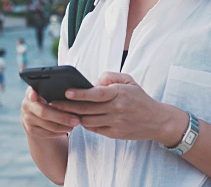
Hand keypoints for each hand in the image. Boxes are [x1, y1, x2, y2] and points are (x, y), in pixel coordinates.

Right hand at [20, 86, 80, 137]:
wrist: (36, 114)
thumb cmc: (48, 99)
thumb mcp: (48, 92)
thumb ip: (54, 91)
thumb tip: (72, 91)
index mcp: (31, 93)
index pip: (30, 92)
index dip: (32, 94)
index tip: (36, 96)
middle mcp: (26, 106)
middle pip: (43, 112)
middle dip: (61, 117)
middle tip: (76, 119)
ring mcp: (27, 119)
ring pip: (47, 125)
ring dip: (63, 125)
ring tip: (75, 123)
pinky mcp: (31, 130)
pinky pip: (47, 133)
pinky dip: (59, 131)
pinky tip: (68, 128)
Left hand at [49, 72, 169, 141]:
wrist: (157, 120)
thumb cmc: (139, 98)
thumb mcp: (129, 80)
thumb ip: (110, 77)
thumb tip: (94, 82)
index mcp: (120, 93)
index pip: (96, 94)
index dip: (80, 94)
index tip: (66, 92)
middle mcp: (117, 109)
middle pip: (88, 109)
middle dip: (68, 107)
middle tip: (53, 104)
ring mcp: (116, 123)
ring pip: (88, 120)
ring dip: (74, 116)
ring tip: (62, 111)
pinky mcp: (115, 134)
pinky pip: (95, 129)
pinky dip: (85, 123)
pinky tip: (78, 118)